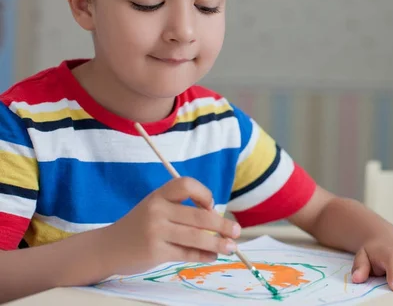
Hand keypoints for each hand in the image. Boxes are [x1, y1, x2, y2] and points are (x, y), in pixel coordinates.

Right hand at [99, 177, 240, 274]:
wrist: (108, 247)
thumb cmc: (140, 226)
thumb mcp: (156, 209)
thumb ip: (182, 210)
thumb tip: (219, 221)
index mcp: (159, 195)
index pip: (186, 184)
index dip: (204, 193)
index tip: (211, 206)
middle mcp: (156, 210)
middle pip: (198, 215)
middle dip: (222, 225)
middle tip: (237, 231)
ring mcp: (155, 231)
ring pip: (196, 237)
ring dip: (218, 243)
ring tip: (231, 247)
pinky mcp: (155, 252)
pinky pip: (187, 253)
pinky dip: (203, 255)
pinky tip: (211, 256)